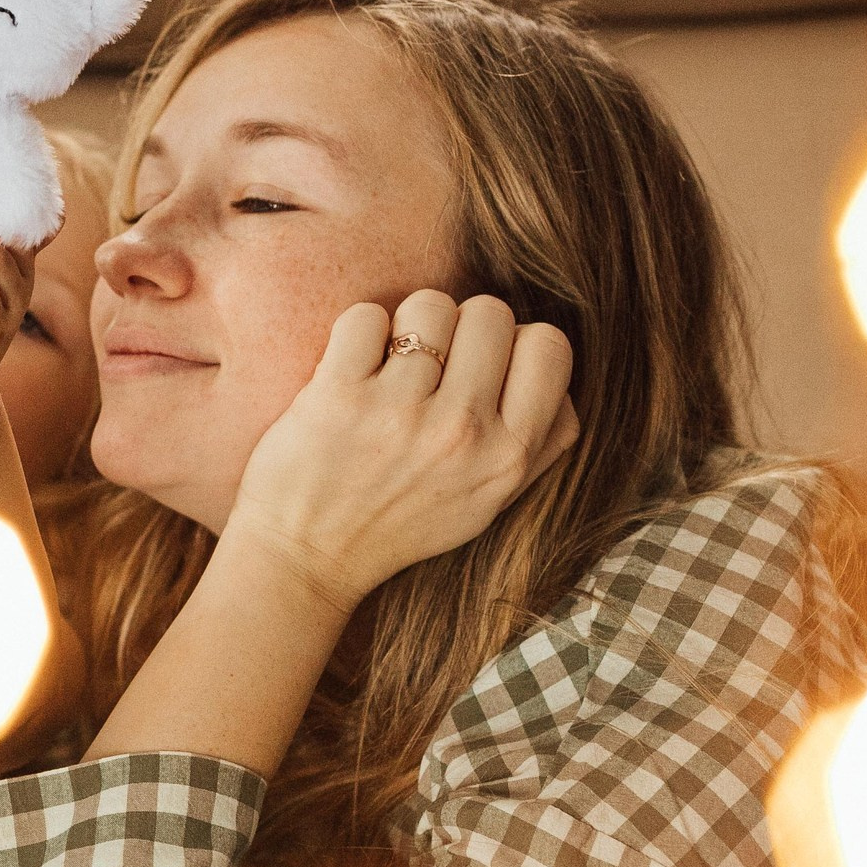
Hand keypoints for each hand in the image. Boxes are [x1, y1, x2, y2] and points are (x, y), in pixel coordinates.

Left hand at [224, 290, 579, 608]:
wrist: (306, 560)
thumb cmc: (398, 525)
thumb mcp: (489, 504)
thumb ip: (539, 445)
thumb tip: (561, 379)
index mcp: (508, 458)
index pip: (550, 346)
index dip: (516, 342)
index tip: (483, 367)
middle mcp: (461, 434)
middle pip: (491, 313)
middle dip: (461, 328)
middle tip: (431, 369)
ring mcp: (400, 413)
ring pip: (430, 306)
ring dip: (408, 328)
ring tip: (389, 371)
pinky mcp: (338, 396)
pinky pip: (366, 315)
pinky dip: (358, 333)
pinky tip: (351, 370)